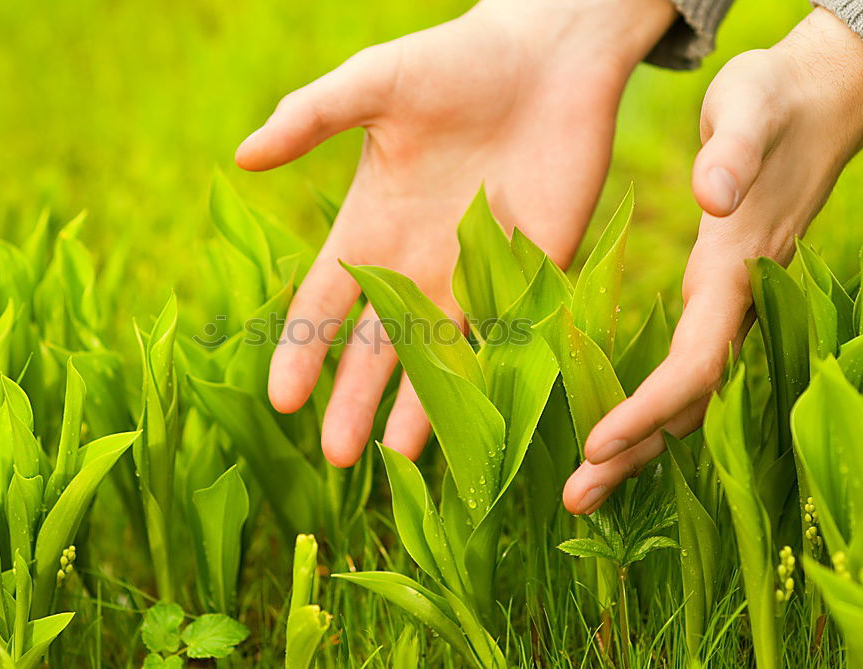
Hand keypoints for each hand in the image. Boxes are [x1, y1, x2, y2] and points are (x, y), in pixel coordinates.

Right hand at [238, 0, 676, 466]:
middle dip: (356, 399)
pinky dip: (497, 376)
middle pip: (380, 346)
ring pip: (442, 355)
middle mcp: (419, 260)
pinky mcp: (535, 268)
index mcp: (373, 225)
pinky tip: (483, 421)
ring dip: (422, 407)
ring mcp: (477, 271)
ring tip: (402, 461)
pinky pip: (509, 332)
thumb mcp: (374, 84)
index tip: (282, 399)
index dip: (303, 349)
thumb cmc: (456, 60)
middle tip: (338, 457)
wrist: (551, 53)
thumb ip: (311, 118)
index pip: (326, 301)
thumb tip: (243, 156)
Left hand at [565, 7, 862, 514]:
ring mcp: (729, 307)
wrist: (815, 103)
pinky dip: (647, 411)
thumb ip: (733, 151)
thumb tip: (713, 196)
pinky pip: (682, 372)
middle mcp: (734, 303)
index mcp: (735, 272)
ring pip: (684, 397)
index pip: (695, 362)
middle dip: (632, 454)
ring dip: (635, 446)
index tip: (597, 444)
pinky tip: (611, 436)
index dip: (650, 408)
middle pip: (687, 402)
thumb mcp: (750, 107)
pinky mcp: (716, 300)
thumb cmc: (773, 102)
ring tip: (581, 492)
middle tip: (574, 500)